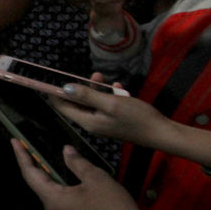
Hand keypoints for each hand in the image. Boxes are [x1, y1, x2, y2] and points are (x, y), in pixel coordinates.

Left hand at [12, 140, 158, 209]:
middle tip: (31, 145)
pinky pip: (61, 204)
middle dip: (36, 165)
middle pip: (39, 185)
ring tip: (49, 158)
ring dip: (51, 176)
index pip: (30, 175)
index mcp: (53, 201)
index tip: (14, 141)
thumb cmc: (113, 209)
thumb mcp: (96, 178)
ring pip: (51, 195)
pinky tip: (68, 179)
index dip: (22, 156)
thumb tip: (65, 151)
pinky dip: (61, 188)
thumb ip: (77, 163)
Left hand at [45, 75, 173, 148]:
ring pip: (93, 102)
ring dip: (98, 89)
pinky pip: (106, 104)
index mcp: (88, 122)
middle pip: (78, 103)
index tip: (49, 81)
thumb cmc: (136, 117)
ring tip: (104, 78)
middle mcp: (93, 124)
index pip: (64, 107)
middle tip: (94, 76)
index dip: (56, 94)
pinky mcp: (115, 120)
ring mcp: (104, 123)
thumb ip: (87, 95)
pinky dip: (110, 95)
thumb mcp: (110, 103)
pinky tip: (120, 88)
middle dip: (83, 87)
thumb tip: (65, 88)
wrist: (161, 132)